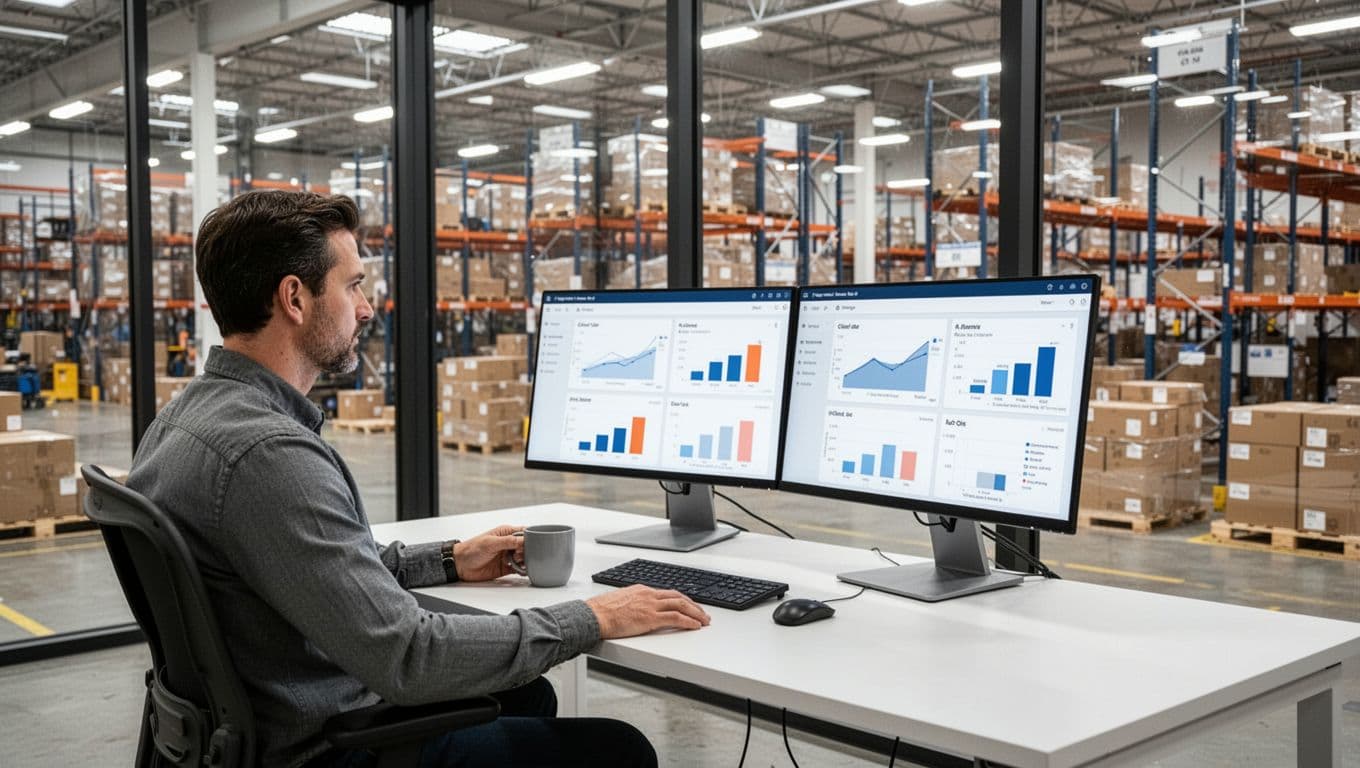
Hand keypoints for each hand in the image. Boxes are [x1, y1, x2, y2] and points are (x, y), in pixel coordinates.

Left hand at [452, 525, 524, 581]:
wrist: (460, 565)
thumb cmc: (471, 549)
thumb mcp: (491, 543)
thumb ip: (508, 541)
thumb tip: (524, 540)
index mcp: (505, 533)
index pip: (523, 532)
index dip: (530, 537)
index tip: (532, 543)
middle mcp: (508, 544)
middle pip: (526, 546)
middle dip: (527, 551)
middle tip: (519, 555)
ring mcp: (507, 556)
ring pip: (524, 558)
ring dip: (525, 561)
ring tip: (518, 562)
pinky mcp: (505, 568)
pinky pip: (518, 569)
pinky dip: (522, 570)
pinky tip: (522, 571)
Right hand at [585, 585, 710, 637]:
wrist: (593, 616)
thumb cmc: (600, 612)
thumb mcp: (619, 602)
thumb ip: (632, 605)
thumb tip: (636, 612)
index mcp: (641, 590)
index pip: (667, 593)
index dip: (681, 600)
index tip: (689, 606)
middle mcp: (648, 594)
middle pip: (678, 597)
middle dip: (693, 605)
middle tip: (703, 613)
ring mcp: (650, 605)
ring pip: (681, 605)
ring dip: (696, 613)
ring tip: (704, 621)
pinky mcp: (650, 618)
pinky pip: (675, 618)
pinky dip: (688, 621)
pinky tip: (695, 626)